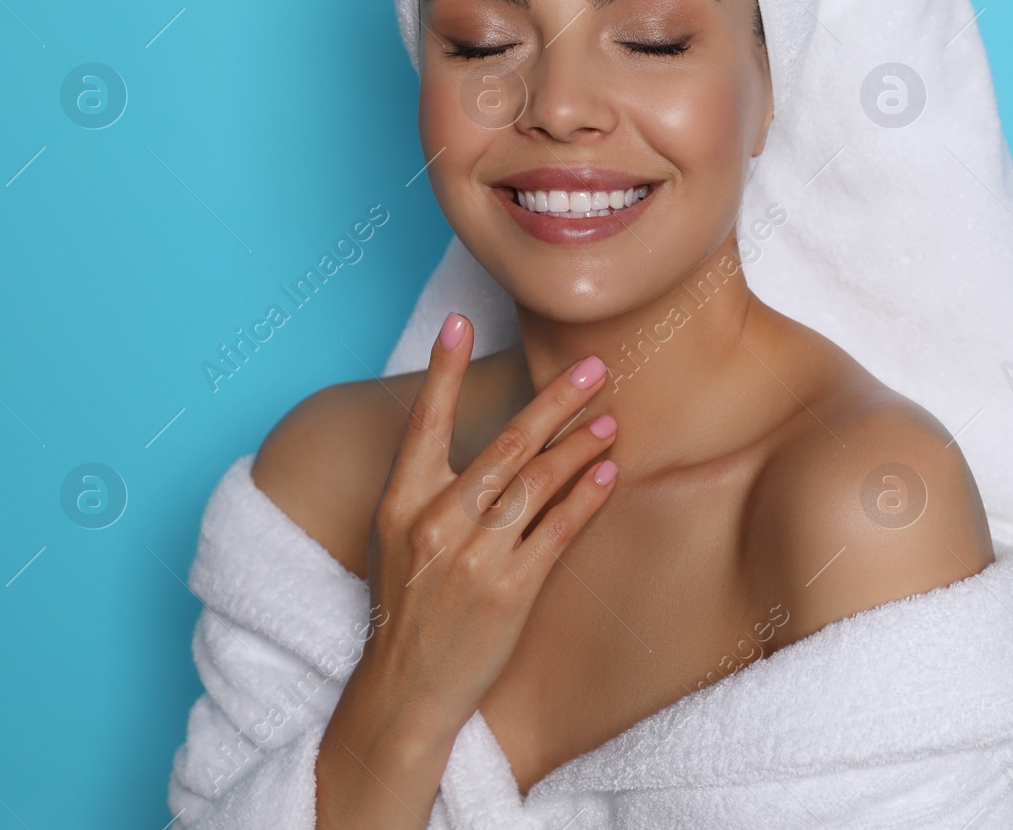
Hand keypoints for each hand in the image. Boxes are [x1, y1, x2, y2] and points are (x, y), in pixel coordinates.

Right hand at [315, 311, 617, 827]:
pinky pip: (555, 532)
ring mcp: (472, 556)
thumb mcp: (400, 541)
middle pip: (505, 445)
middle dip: (554, 401)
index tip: (457, 322)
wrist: (405, 690)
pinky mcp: (508, 591)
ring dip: (579, 447)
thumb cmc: (408, 608)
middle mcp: (435, 521)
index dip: (444, 371)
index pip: (426, 423)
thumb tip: (490, 444)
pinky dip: (583, 500)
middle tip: (592, 366)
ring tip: (611, 420)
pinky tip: (606, 476)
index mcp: (400, 503)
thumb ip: (434, 490)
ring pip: (536, 483)